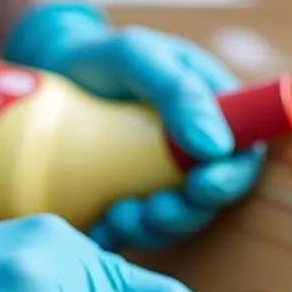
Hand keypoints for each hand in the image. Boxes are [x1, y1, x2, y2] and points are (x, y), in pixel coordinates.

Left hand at [2, 0, 262, 250]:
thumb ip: (179, 91)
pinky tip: (99, 230)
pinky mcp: (128, 201)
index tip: (202, 185)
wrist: (48, 69)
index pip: (242, 156)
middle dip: (184, 214)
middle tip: (154, 210)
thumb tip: (217, 147)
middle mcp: (192, 153)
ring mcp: (160, 180)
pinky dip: (119, 237)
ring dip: (151, 229)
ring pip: (173, 221)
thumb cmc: (100, 56)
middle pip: (208, 199)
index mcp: (213, 114)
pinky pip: (134, 231)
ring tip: (118, 216)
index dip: (231, 179)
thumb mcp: (137, 55)